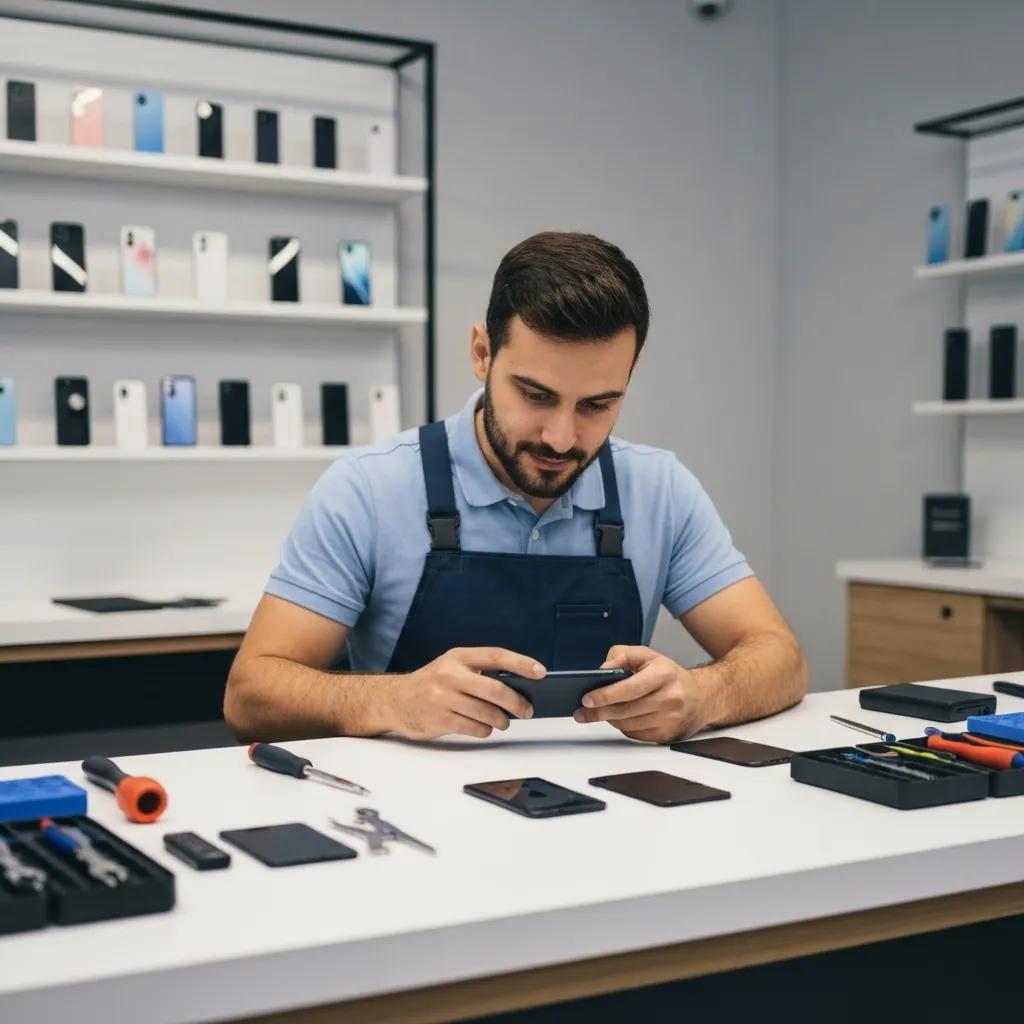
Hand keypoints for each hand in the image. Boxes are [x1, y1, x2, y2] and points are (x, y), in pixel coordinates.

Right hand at [385, 647, 540, 739]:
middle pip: (495, 689)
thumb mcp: (452, 666)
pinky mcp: (440, 719)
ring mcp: (444, 697)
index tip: (540, 672)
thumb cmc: (431, 683)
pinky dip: (485, 730)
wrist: (395, 700)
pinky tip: (483, 727)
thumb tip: (517, 687)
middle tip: (527, 710)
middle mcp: (450, 674)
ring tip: (503, 721)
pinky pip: (475, 728)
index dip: (521, 663)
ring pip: (487, 713)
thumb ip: (479, 672)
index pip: (496, 656)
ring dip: (501, 721)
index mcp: (458, 657)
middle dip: (517, 702)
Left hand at [572, 645, 714, 743]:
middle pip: (627, 709)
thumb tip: (601, 670)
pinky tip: (618, 719)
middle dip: (600, 712)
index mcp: (664, 674)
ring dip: (609, 720)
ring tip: (596, 714)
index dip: (606, 694)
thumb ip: (621, 655)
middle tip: (582, 712)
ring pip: (629, 724)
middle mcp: (670, 697)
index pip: (630, 687)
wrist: (700, 696)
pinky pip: (636, 734)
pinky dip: (623, 727)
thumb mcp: (647, 655)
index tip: (587, 698)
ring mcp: (670, 719)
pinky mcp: (667, 735)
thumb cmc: (668, 675)